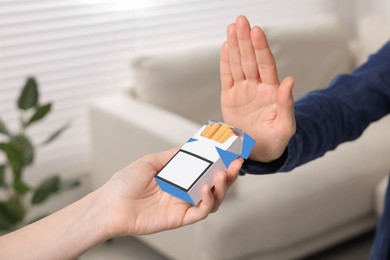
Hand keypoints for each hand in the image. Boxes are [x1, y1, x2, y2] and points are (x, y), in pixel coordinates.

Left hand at [102, 148, 242, 235]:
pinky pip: (201, 211)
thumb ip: (172, 155)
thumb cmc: (125, 183)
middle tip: (235, 163)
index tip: (230, 151)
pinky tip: (206, 188)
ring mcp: (183, 204)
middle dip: (228, 174)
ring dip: (222, 187)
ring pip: (213, 199)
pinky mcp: (180, 218)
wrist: (111, 204)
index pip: (205, 170)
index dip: (219, 162)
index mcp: (178, 177)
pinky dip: (208, 200)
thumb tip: (189, 145)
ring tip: (222, 174)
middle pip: (214, 184)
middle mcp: (184, 191)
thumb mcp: (150, 161)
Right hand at [220, 16, 295, 161]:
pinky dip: (225, 62)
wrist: (258, 152)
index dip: (260, 48)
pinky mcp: (229, 97)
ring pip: (238, 64)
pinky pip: (226, 77)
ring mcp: (242, 91)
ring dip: (235, 46)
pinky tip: (226, 47)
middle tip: (241, 21)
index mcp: (271, 91)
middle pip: (250, 59)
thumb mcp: (285, 126)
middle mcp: (256, 86)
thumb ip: (287, 104)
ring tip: (232, 28)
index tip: (256, 32)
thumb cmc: (275, 141)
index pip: (265, 65)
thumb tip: (289, 81)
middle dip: (245, 40)